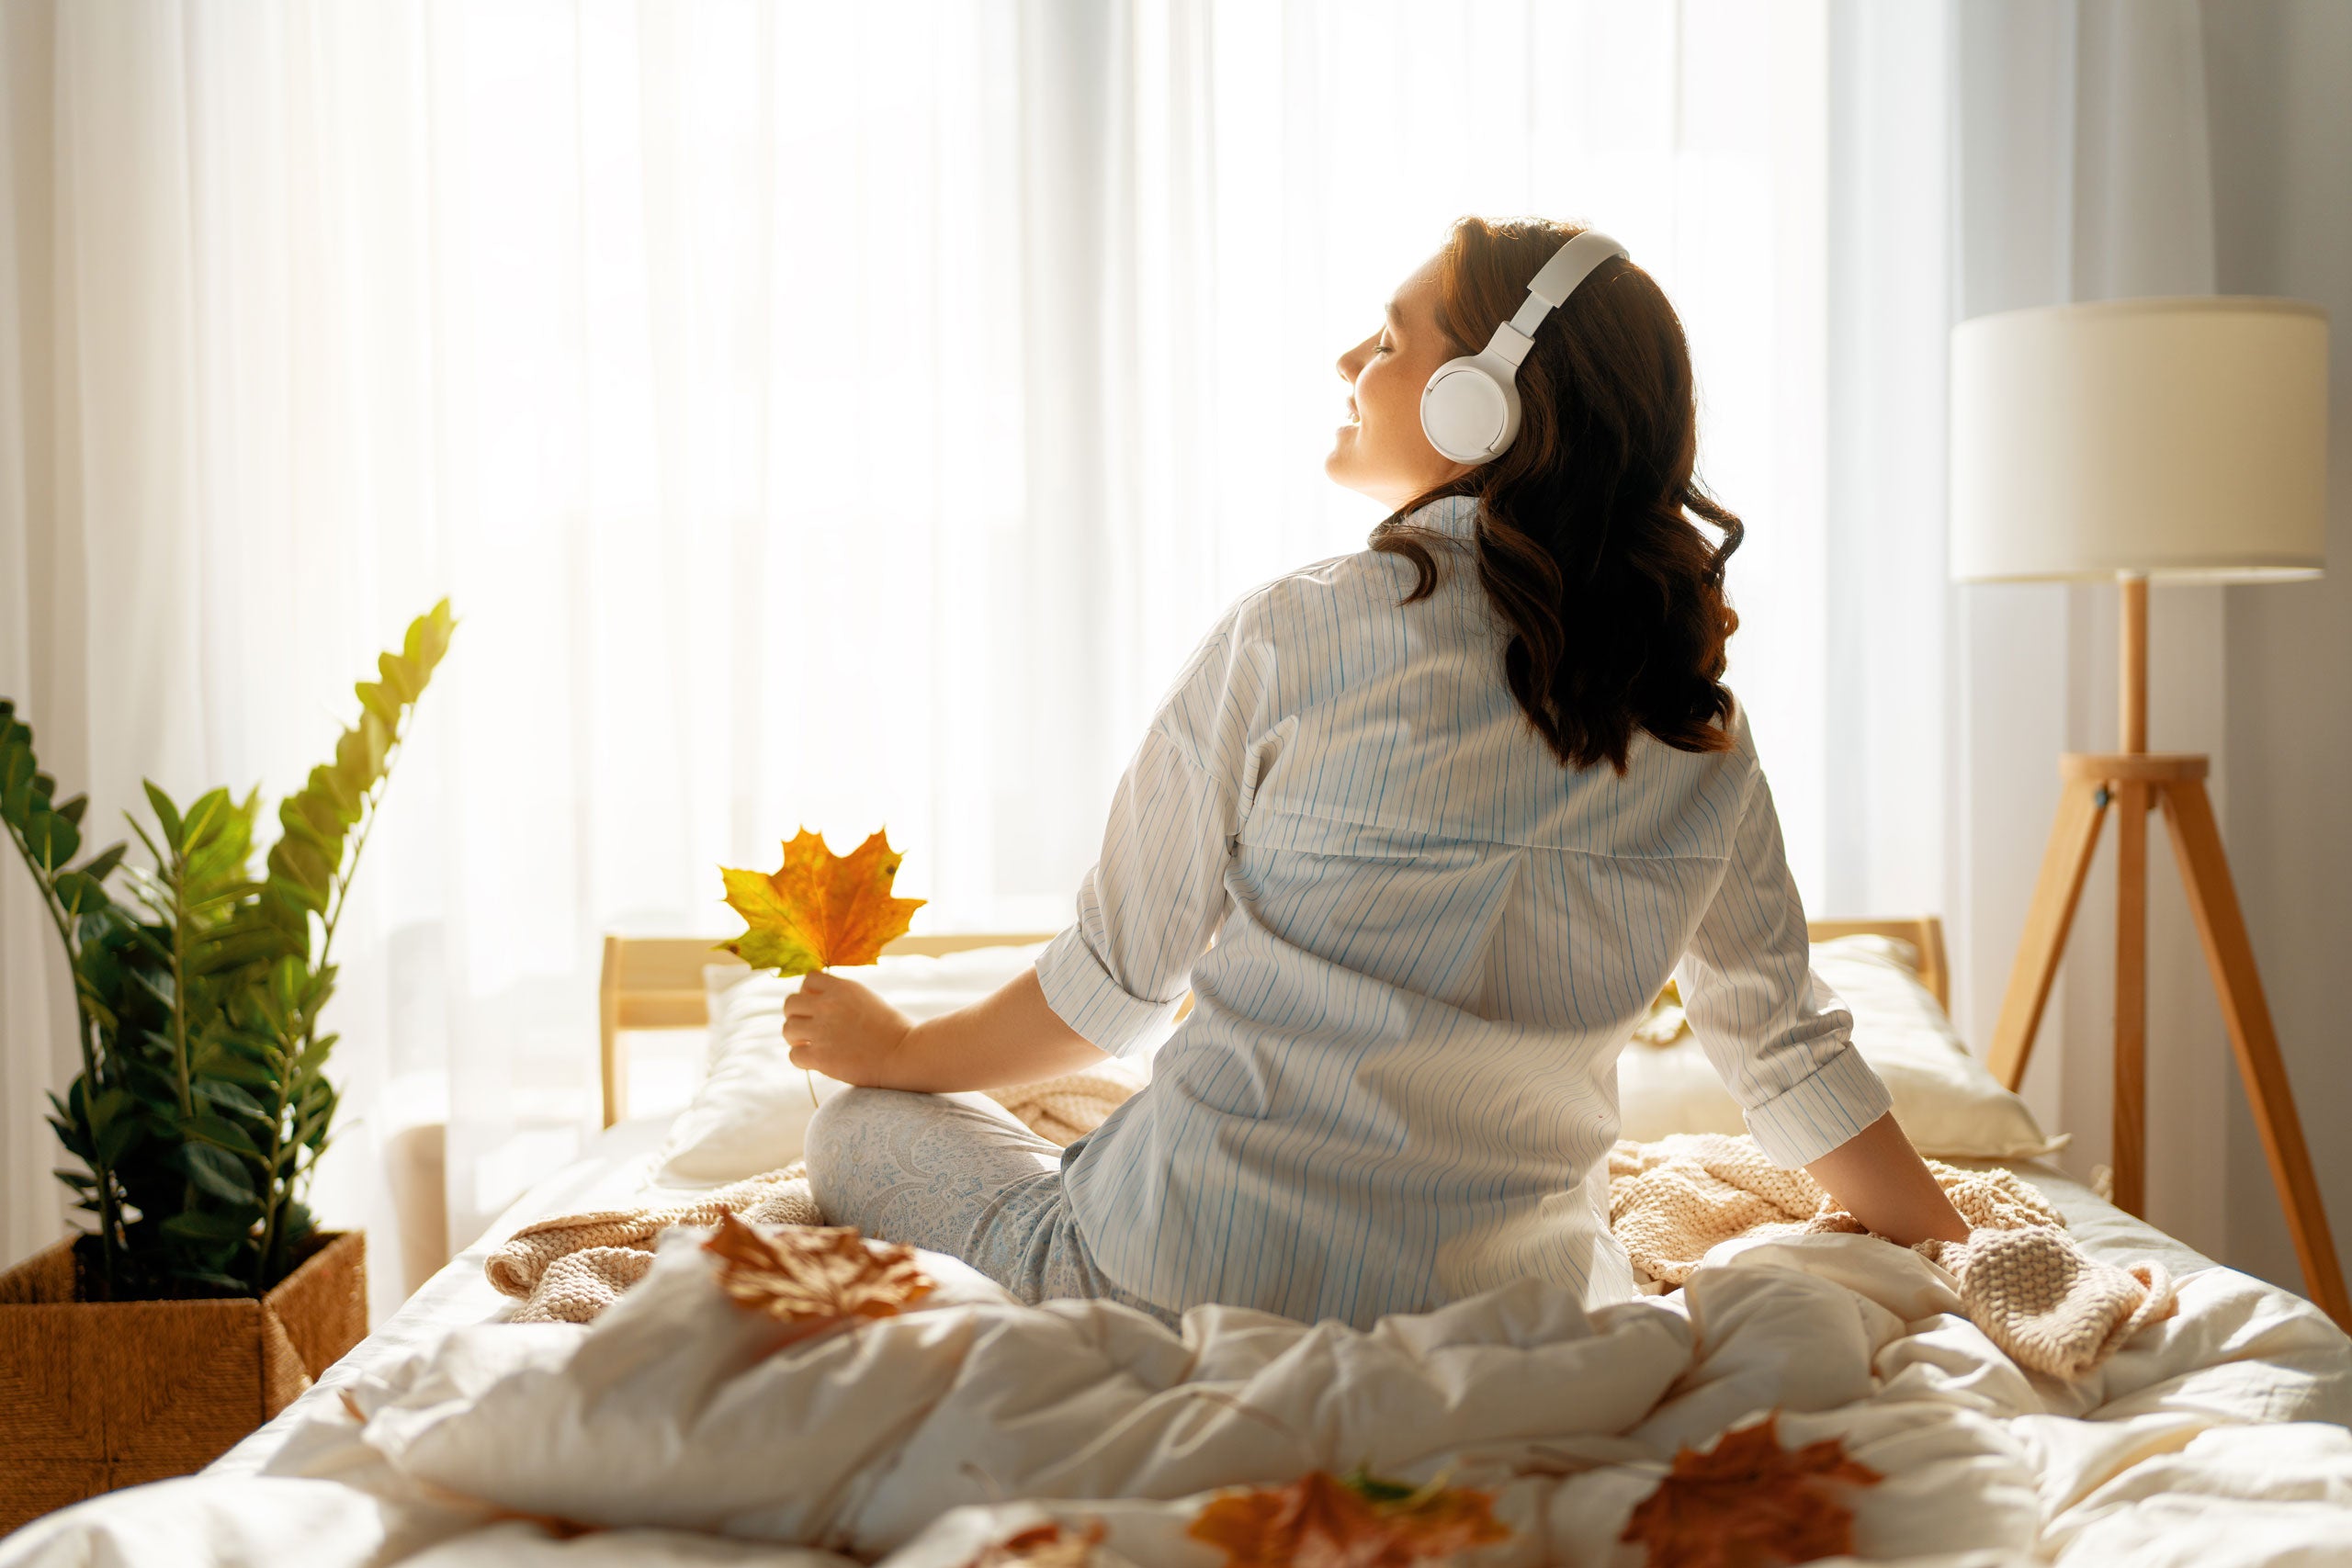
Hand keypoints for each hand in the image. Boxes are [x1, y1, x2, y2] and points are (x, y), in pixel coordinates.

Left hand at [781, 971, 915, 1087]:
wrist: (905, 1056)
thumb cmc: (893, 1031)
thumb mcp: (867, 1000)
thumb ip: (841, 998)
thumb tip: (817, 1001)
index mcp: (843, 988)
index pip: (808, 979)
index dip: (809, 994)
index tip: (819, 1008)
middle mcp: (829, 1005)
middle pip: (790, 1003)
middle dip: (797, 1016)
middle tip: (810, 1029)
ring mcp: (822, 1030)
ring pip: (788, 1029)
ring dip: (797, 1039)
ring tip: (813, 1046)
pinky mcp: (820, 1056)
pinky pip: (794, 1055)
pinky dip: (803, 1060)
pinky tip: (817, 1062)